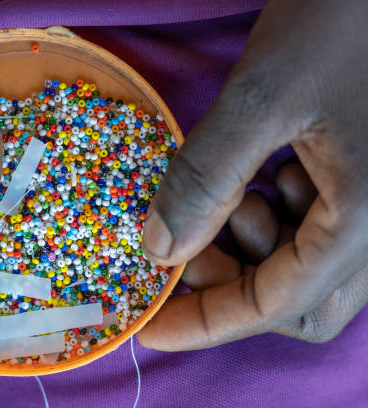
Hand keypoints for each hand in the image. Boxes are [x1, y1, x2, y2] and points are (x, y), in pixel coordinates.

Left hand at [139, 0, 367, 350]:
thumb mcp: (263, 95)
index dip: (208, 321)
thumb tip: (158, 248)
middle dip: (232, 283)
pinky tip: (260, 172)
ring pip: (304, 266)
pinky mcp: (362, 180)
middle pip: (298, 301)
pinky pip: (312, 227)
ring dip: (250, 246)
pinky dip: (271, 217)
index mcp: (367, 218)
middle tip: (187, 243)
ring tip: (232, 191)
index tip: (152, 328)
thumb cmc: (344, 17)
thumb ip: (208, 175)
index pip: (276, 304)